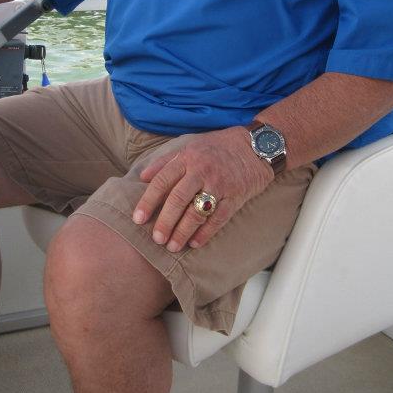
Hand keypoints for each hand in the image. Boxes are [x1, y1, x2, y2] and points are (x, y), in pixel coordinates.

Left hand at [132, 127, 272, 251]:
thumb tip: (142, 176)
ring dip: (182, 232)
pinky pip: (218, 218)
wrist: (255, 146)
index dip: (148, 201)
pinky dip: (205, 233)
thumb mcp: (190, 146)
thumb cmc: (218, 147)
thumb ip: (166, 161)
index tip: (138, 219)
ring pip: (197, 212)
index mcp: (188, 158)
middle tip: (156, 239)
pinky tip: (195, 243)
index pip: (162, 181)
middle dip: (165, 222)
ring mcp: (219, 184)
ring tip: (172, 246)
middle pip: (178, 199)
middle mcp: (202, 171)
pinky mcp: (235, 196)